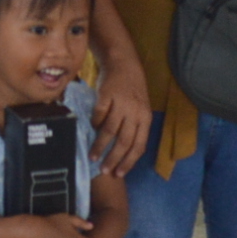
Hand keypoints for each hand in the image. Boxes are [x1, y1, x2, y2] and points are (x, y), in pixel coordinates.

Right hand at [88, 41, 153, 175]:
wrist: (124, 63)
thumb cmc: (132, 91)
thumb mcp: (140, 109)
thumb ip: (134, 128)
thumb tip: (123, 153)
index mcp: (145, 118)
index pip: (139, 145)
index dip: (129, 161)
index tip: (119, 173)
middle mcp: (135, 112)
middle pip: (124, 141)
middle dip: (113, 158)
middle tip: (104, 169)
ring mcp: (120, 104)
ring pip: (109, 131)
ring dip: (100, 146)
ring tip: (93, 156)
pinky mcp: (106, 96)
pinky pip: (99, 115)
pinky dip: (95, 124)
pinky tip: (91, 129)